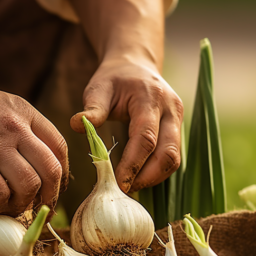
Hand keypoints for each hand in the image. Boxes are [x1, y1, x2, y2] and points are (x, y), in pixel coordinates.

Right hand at [0, 65, 68, 215]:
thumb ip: (13, 127)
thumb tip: (25, 158)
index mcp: (24, 113)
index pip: (59, 148)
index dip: (61, 176)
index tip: (51, 192)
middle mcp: (16, 126)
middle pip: (51, 170)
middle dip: (47, 197)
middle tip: (34, 211)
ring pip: (29, 185)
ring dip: (20, 205)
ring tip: (4, 209)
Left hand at [70, 57, 183, 192]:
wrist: (136, 65)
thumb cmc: (115, 78)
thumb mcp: (99, 87)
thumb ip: (92, 108)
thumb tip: (77, 125)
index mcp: (151, 99)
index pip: (146, 139)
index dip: (133, 164)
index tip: (118, 183)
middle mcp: (171, 110)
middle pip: (169, 154)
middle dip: (147, 177)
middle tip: (124, 190)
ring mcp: (178, 120)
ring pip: (174, 159)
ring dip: (154, 178)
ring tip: (130, 186)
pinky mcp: (177, 129)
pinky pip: (172, 156)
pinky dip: (156, 171)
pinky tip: (138, 177)